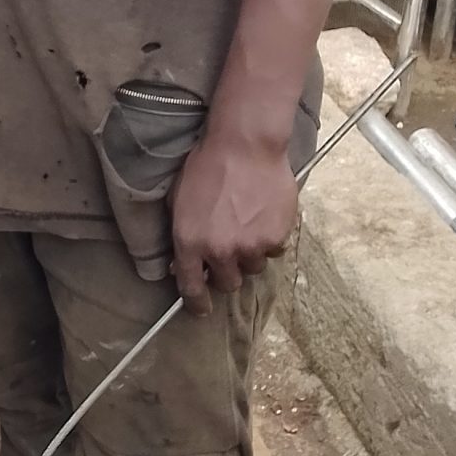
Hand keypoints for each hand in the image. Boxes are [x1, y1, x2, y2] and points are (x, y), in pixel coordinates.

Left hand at [169, 125, 297, 313]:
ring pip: (253, 268)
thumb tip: (180, 264)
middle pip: (228, 283)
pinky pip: (274, 250)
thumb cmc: (207, 167)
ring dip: (250, 254)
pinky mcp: (275, 238)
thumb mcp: (179, 201)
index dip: (197, 303)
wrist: (245, 145)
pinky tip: (264, 215)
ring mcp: (249, 246)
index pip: (191, 288)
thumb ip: (182, 236)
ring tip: (248, 224)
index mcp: (189, 242)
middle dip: (228, 272)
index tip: (202, 309)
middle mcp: (219, 251)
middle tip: (230, 250)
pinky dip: (270, 239)